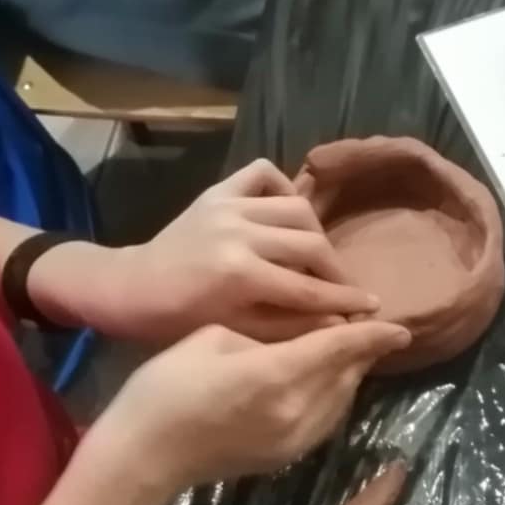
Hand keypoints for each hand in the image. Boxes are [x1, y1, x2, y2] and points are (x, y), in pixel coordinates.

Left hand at [34, 161, 375, 344]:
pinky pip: (263, 174)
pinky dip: (282, 189)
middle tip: (345, 288)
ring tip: (318, 256)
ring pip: (296, 207)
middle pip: (310, 244)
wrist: (130, 288)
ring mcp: (227, 205)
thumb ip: (290, 325)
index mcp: (239, 274)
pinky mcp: (218, 190)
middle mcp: (238, 232)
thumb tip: (339, 323)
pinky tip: (286, 214)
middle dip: (335, 269)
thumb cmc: (178, 322)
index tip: (373, 308)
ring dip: (315, 233)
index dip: (345, 300)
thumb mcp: (236, 330)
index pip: (308, 287)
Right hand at [87, 319, 410, 502]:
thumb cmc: (165, 386)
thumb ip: (267, 332)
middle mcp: (297, 410)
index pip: (342, 348)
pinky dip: (333, 398)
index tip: (401, 327)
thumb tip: (301, 333)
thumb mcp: (212, 337)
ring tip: (343, 352)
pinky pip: (326, 420)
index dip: (373, 335)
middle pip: (348, 374)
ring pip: (341, 400)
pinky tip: (321, 383)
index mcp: (277, 373)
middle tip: (358, 327)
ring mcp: (295, 439)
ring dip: (347, 375)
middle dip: (359, 351)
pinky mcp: (287, 457)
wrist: (143, 455)